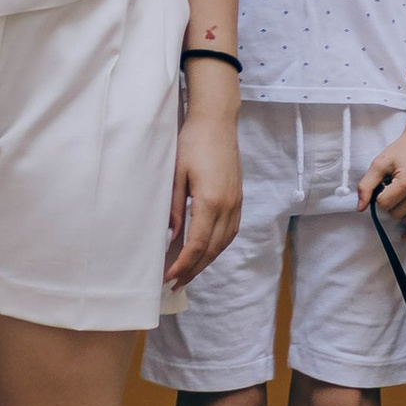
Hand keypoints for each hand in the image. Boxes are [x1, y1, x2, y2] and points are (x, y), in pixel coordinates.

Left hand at [164, 109, 241, 288]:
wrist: (217, 121)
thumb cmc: (193, 142)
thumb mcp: (176, 173)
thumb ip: (175, 207)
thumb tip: (171, 236)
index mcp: (210, 201)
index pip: (196, 245)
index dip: (182, 265)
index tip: (168, 276)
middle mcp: (228, 206)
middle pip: (211, 250)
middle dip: (193, 270)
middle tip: (175, 285)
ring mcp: (236, 203)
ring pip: (223, 244)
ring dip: (206, 262)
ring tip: (188, 273)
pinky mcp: (238, 198)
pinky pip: (230, 232)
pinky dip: (217, 247)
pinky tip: (205, 251)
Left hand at [359, 122, 405, 237]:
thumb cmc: (404, 148)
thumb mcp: (380, 162)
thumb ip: (366, 185)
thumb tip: (360, 208)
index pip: (384, 204)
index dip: (380, 196)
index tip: (385, 184)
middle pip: (397, 214)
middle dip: (390, 204)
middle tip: (393, 189)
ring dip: (402, 215)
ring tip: (401, 201)